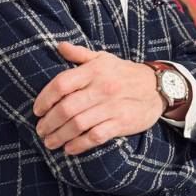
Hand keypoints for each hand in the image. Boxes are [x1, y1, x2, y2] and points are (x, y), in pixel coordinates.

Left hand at [33, 42, 163, 154]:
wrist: (158, 86)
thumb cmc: (124, 72)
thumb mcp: (104, 58)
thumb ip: (80, 54)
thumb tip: (59, 46)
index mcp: (94, 70)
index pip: (62, 83)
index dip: (45, 98)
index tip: (37, 110)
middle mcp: (102, 87)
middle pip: (66, 108)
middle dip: (49, 122)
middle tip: (40, 130)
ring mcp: (112, 106)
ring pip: (78, 124)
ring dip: (60, 136)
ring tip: (50, 142)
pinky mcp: (121, 122)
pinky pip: (95, 136)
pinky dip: (79, 144)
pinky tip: (69, 149)